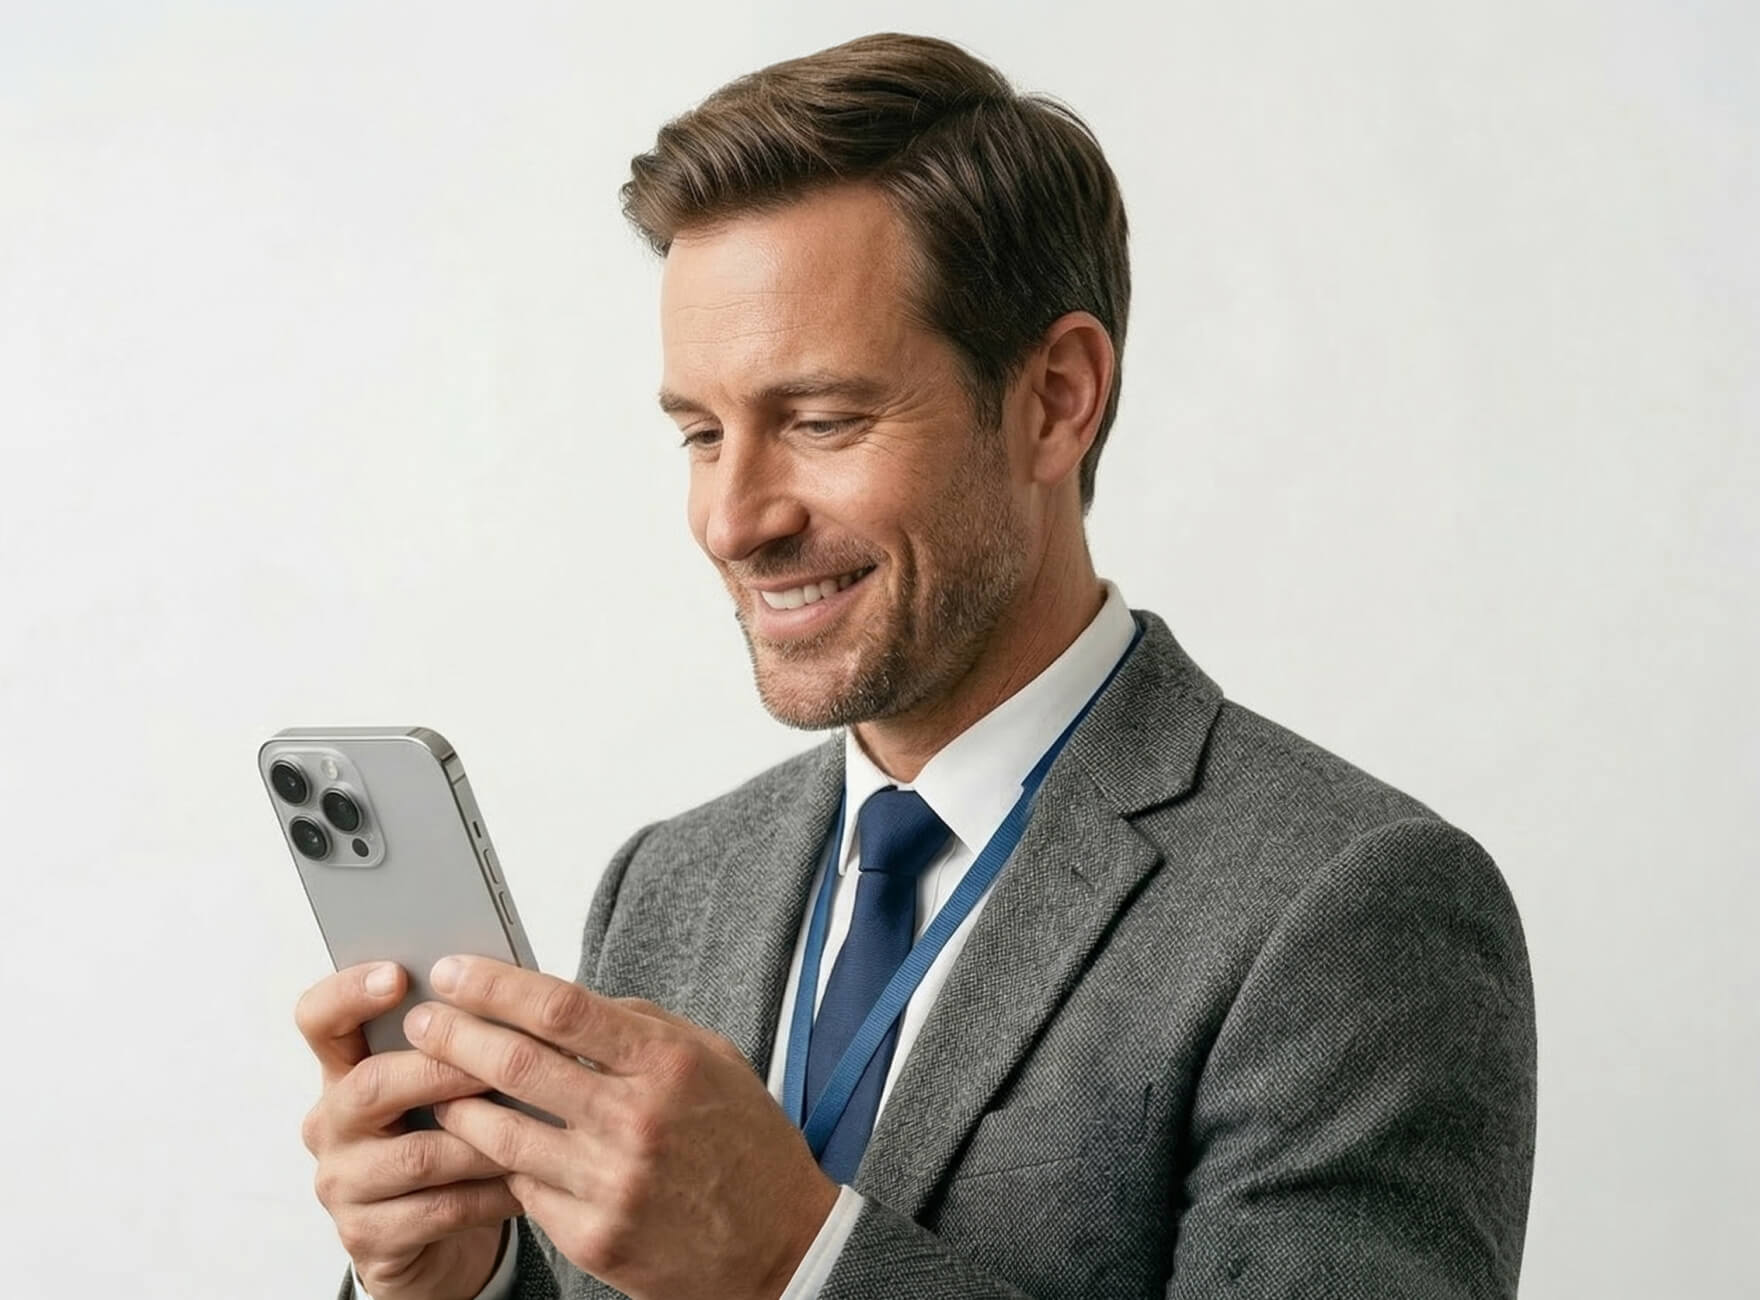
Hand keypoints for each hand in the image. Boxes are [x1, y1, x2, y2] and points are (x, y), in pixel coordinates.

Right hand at [295, 962, 521, 1299]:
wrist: (437, 1239)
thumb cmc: (450, 1136)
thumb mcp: (447, 1083)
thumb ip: (460, 1038)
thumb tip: (514, 989)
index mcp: (345, 1069)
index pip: (319, 1019)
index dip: (349, 992)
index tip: (398, 974)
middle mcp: (331, 1123)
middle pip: (371, 1085)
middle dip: (444, 1070)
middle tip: (501, 1062)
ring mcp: (342, 1183)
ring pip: (416, 1155)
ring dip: (484, 1138)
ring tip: (537, 1126)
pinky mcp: (367, 1236)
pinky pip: (438, 1210)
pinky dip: (490, 1193)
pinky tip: (526, 1181)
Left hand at [405, 956, 838, 1299]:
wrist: (781, 1246)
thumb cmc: (746, 1145)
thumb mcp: (713, 1061)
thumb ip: (639, 1027)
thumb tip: (562, 1002)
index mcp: (668, 1064)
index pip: (560, 1009)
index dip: (494, 984)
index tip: (454, 971)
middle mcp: (636, 1120)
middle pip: (515, 1064)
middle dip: (453, 1035)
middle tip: (423, 1021)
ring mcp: (611, 1184)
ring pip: (501, 1132)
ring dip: (458, 1104)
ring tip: (439, 1086)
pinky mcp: (593, 1238)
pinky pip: (523, 1189)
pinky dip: (502, 1162)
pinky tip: (492, 1146)